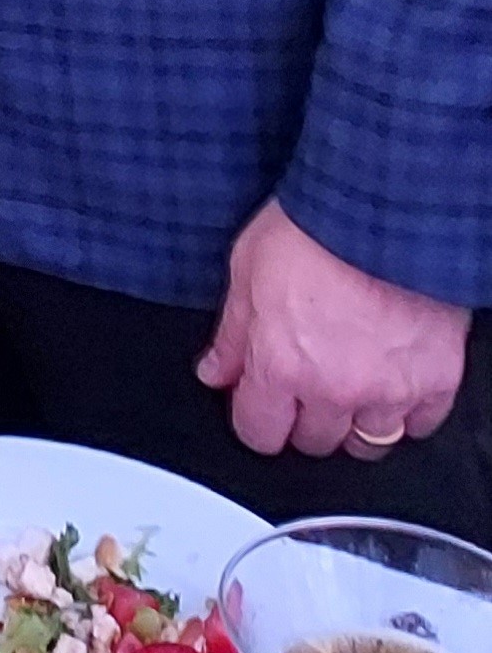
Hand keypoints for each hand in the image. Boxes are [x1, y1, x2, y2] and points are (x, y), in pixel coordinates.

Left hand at [197, 199, 467, 459]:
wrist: (383, 208)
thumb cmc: (311, 227)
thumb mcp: (247, 269)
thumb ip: (232, 334)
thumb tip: (215, 372)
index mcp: (281, 365)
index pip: (259, 433)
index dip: (255, 418)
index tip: (259, 402)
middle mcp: (335, 390)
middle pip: (313, 443)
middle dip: (303, 418)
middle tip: (305, 383)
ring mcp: (390, 391)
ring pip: (367, 444)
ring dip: (354, 422)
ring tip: (349, 384)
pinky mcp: (437, 382)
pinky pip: (420, 425)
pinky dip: (406, 411)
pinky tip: (392, 380)